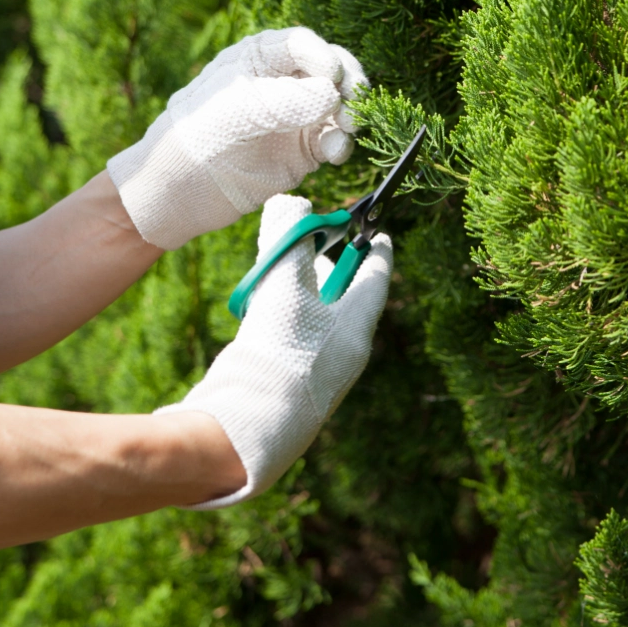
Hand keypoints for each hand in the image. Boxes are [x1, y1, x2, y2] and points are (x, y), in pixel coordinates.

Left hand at [108, 28, 368, 249]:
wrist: (181, 191)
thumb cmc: (198, 137)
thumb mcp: (237, 111)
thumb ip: (285, 100)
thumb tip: (332, 95)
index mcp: (260, 58)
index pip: (303, 45)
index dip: (324, 57)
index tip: (333, 77)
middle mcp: (284, 82)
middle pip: (332, 71)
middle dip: (349, 83)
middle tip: (355, 101)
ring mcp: (298, 117)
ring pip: (340, 106)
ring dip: (351, 114)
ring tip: (346, 128)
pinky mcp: (305, 150)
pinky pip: (334, 140)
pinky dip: (341, 144)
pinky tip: (335, 153)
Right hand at [156, 195, 391, 507]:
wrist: (249, 424)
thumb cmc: (280, 353)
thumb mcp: (284, 287)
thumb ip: (289, 242)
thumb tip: (292, 202)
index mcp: (358, 328)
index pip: (375, 278)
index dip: (375, 249)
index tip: (378, 229)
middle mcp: (345, 350)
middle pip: (343, 295)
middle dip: (328, 264)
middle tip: (315, 239)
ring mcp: (318, 368)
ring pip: (316, 314)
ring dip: (300, 286)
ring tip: (281, 265)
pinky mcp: (289, 379)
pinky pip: (294, 333)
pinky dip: (283, 311)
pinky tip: (262, 305)